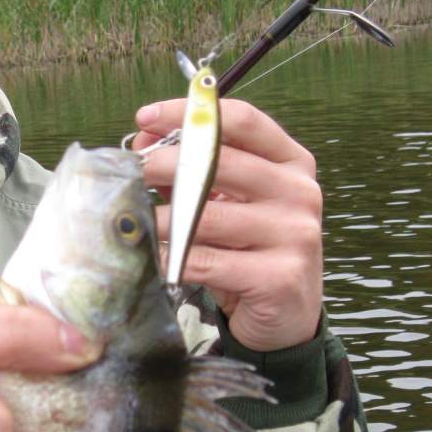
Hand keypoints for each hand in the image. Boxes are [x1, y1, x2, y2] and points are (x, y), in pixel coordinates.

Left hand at [132, 98, 322, 352]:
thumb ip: (195, 169)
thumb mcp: (231, 202)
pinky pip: (205, 262)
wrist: (287, 318)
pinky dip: (170, 259)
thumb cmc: (250, 251)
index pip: (241, 121)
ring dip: (160, 219)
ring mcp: (294, 235)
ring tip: (136, 223)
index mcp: (292, 163)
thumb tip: (144, 138)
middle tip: (131, 174)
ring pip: (204, 217)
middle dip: (163, 164)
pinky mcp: (278, 277)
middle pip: (218, 163)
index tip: (145, 116)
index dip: (189, 112)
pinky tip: (150, 258)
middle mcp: (299, 193)